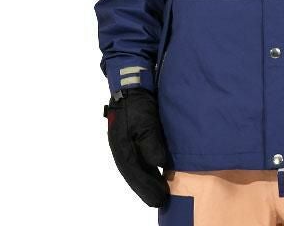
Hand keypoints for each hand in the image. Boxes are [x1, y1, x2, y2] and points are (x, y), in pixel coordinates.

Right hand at [103, 87, 169, 206]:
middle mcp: (122, 147)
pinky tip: (156, 170)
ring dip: (147, 179)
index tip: (159, 200)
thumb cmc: (137, 103)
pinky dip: (147, 167)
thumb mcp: (144, 120)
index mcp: (122, 146)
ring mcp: (126, 141)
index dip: (147, 187)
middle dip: (147, 187)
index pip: (135, 172)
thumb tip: (158, 164)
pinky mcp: (133, 135)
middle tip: (161, 200)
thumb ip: (150, 141)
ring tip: (160, 191)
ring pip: (136, 166)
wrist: (132, 83)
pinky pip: (140, 156)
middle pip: (135, 172)